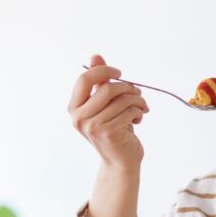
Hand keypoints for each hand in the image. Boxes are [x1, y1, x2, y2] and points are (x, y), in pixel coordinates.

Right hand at [68, 54, 148, 169]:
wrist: (120, 161)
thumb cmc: (113, 129)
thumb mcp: (104, 104)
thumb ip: (99, 81)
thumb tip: (95, 56)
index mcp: (74, 108)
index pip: (85, 79)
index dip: (104, 71)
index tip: (119, 73)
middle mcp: (79, 118)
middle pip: (108, 88)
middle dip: (128, 88)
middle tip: (138, 94)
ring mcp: (93, 126)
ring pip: (122, 99)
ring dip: (138, 101)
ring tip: (141, 108)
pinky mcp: (109, 133)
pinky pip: (130, 110)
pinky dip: (140, 111)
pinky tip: (138, 119)